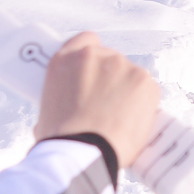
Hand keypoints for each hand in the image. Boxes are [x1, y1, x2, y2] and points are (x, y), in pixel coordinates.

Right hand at [33, 31, 159, 167]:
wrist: (83, 153)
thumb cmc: (62, 140)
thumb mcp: (46, 111)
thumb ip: (62, 97)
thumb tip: (70, 108)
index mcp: (65, 60)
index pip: (85, 40)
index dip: (91, 57)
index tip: (93, 71)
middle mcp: (94, 56)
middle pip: (110, 59)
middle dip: (110, 79)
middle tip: (106, 105)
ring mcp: (121, 66)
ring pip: (129, 75)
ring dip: (127, 91)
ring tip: (119, 119)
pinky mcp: (143, 81)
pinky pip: (146, 90)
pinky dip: (143, 104)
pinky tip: (132, 121)